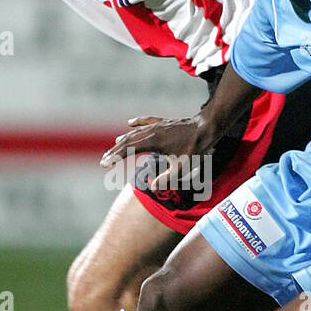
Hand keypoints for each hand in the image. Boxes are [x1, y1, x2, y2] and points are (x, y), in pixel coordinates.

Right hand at [100, 114, 214, 188]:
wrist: (206, 127)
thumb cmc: (195, 148)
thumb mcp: (181, 167)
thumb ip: (166, 179)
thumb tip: (152, 188)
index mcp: (153, 141)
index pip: (128, 150)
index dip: (115, 157)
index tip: (104, 164)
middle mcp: (151, 132)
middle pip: (128, 141)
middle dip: (115, 151)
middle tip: (104, 160)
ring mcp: (157, 126)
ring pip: (135, 133)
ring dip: (123, 140)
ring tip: (113, 146)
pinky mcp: (164, 123)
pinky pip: (146, 122)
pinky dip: (137, 123)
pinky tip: (130, 123)